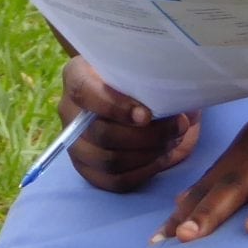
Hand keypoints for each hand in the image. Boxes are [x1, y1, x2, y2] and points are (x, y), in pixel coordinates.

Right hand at [61, 56, 198, 192]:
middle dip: (146, 136)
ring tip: (172, 142)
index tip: (147, 115)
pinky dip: (143, 172)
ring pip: (108, 161)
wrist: (132, 96)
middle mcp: (69, 111)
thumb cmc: (138, 76)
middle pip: (100, 133)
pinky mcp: (88, 169)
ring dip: (148, 155)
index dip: (115, 106)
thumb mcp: (141, 66)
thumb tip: (176, 97)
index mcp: (76, 76)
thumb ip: (150, 76)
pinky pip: (114, 181)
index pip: (84, 92)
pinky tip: (161, 158)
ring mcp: (75, 144)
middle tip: (178, 127)